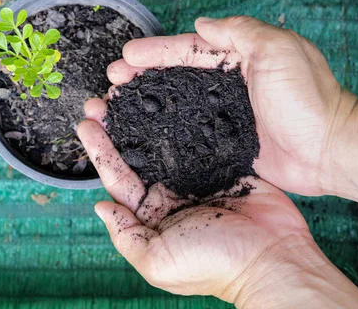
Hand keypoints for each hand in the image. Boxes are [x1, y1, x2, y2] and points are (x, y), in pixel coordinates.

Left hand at [77, 120, 357, 306]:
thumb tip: (100, 207)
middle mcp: (169, 194)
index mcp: (150, 215)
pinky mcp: (223, 166)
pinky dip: (186, 120)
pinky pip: (200, 138)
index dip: (100, 150)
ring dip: (146, 119)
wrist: (271, 260)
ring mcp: (196, 178)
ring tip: (128, 92)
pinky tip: (173, 98)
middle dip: (116, 128)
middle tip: (102, 100)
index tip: (85, 123)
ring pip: (165, 143)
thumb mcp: (158, 261)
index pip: (118, 178)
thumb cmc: (213, 265)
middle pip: (137, 155)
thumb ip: (125, 235)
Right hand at [105, 16, 357, 196]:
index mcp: (238, 58)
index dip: (155, 52)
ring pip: (176, 103)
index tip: (126, 56)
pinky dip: (164, 130)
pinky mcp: (224, 142)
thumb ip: (240, 32)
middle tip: (111, 81)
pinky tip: (142, 132)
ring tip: (116, 104)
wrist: (329, 151)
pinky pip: (187, 132)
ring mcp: (223, 114)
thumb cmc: (308, 99)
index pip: (188, 49)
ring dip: (146, 102)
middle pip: (175, 76)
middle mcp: (227, 84)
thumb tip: (203, 23)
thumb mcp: (278, 50)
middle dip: (141, 75)